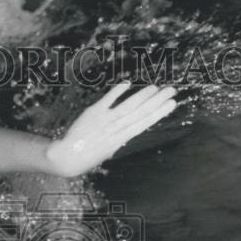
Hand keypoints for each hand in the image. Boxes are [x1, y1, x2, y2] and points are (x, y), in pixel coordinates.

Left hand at [46, 82, 176, 176]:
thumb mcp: (109, 150)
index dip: (159, 113)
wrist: (68, 157)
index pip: (144, 123)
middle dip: (158, 101)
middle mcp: (116, 129)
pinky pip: (107, 100)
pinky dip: (117, 92)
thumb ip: (120, 138)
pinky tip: (127, 83)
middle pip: (141, 113)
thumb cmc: (89, 156)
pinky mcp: (93, 113)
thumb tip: (130, 130)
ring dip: (143, 96)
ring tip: (156, 87)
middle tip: (171, 90)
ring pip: (128, 107)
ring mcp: (105, 121)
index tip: (171, 104)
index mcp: (121, 139)